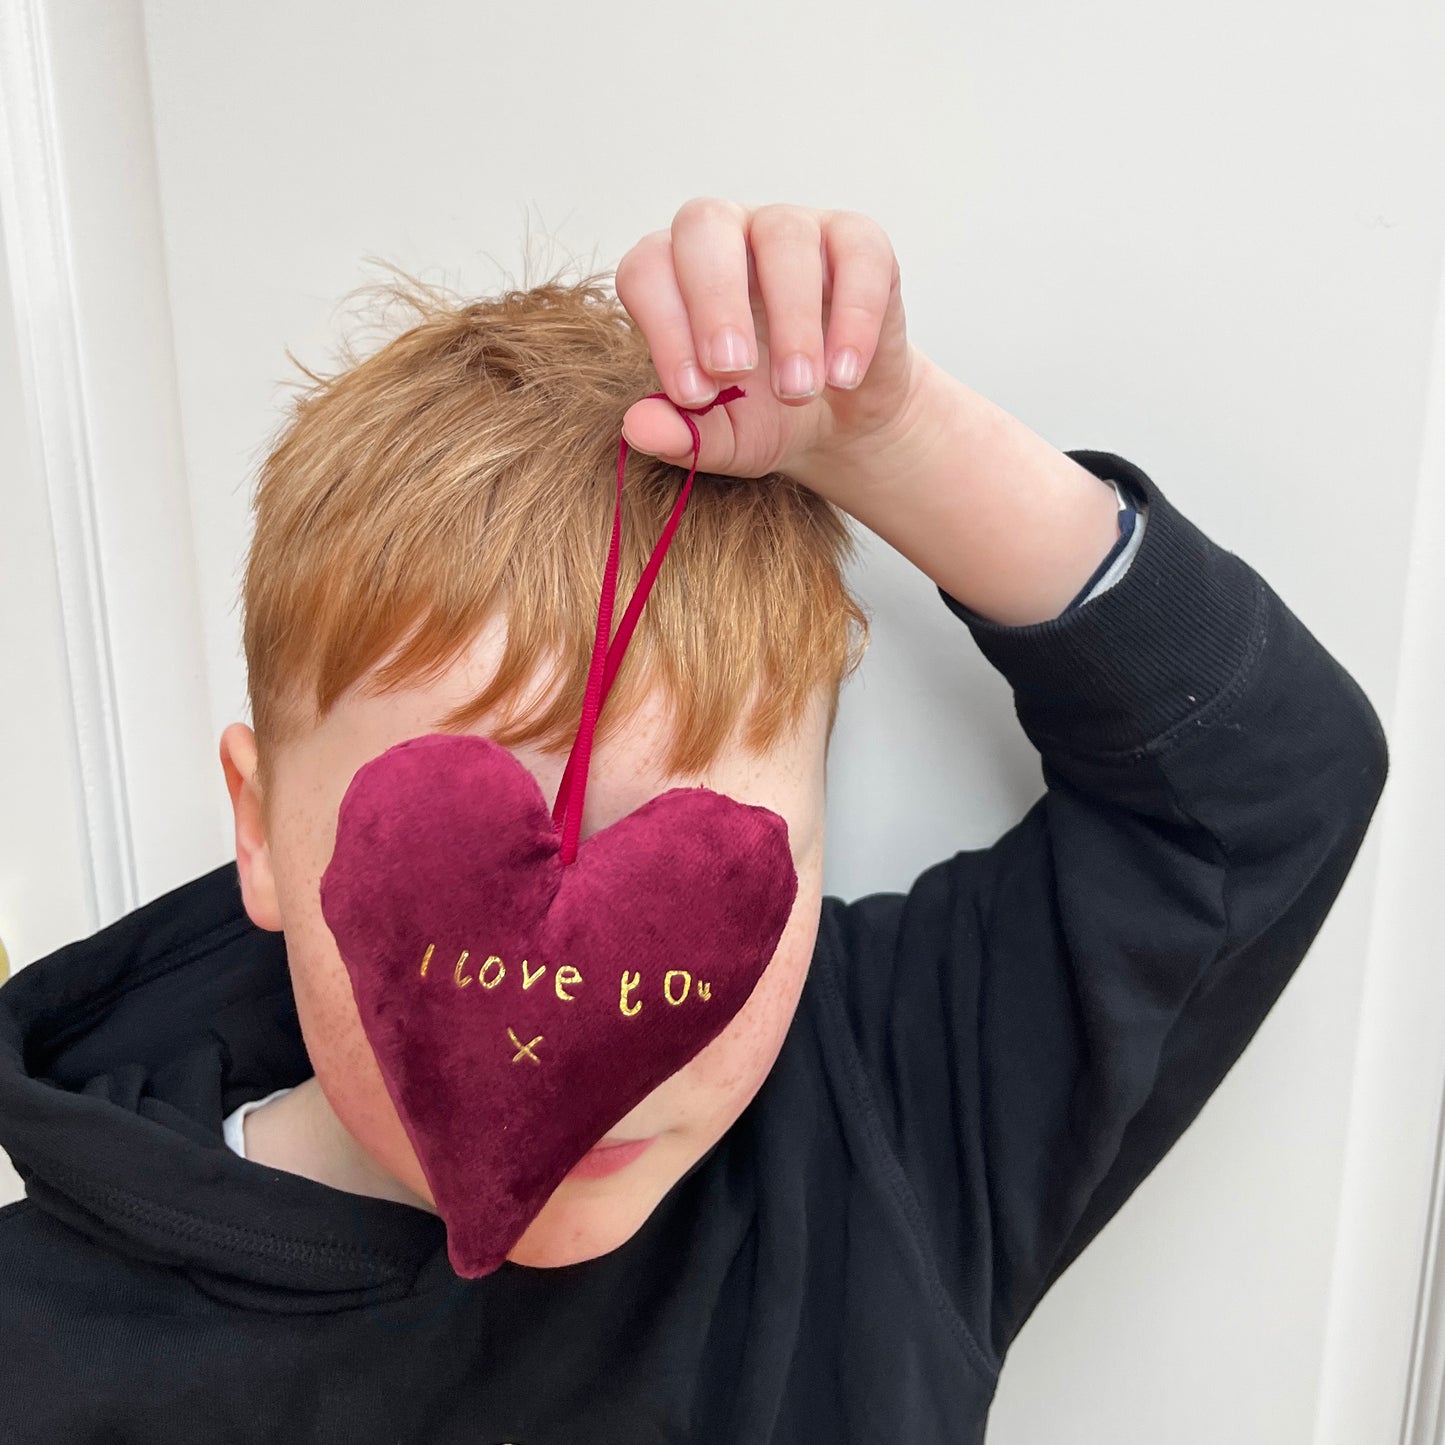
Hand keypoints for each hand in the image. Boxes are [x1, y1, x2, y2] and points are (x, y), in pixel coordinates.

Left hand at [614, 198, 915, 488]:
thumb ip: (679, 435)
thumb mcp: (721, 439)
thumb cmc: (765, 416)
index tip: (694, 396)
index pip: (647, 270)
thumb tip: (638, 428)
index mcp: (675, 276)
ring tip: (798, 390)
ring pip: (784, 236)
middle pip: (704, 224)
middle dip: (715, 300)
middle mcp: (727, 237)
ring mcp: (793, 230)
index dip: (664, 328)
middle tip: (733, 371)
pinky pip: (858, 253)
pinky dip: (854, 316)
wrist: (840, 424)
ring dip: (790, 320)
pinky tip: (844, 374)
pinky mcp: (859, 244)